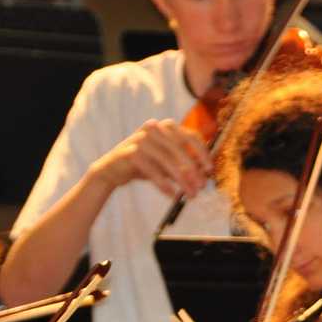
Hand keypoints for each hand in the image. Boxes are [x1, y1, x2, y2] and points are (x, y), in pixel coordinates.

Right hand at [91, 119, 209, 197]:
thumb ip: (184, 162)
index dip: (202, 153)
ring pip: (168, 161)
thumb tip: (205, 171)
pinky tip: (172, 195)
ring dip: (182, 180)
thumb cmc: (144, 165)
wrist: (112, 170)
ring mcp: (140, 139)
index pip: (190, 136)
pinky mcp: (131, 152)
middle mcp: (153, 129)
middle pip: (180, 149)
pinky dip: (164, 184)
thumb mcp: (166, 162)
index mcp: (164, 127)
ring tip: (191, 194)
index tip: (209, 170)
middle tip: (201, 187)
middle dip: (194, 170)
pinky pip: (152, 170)